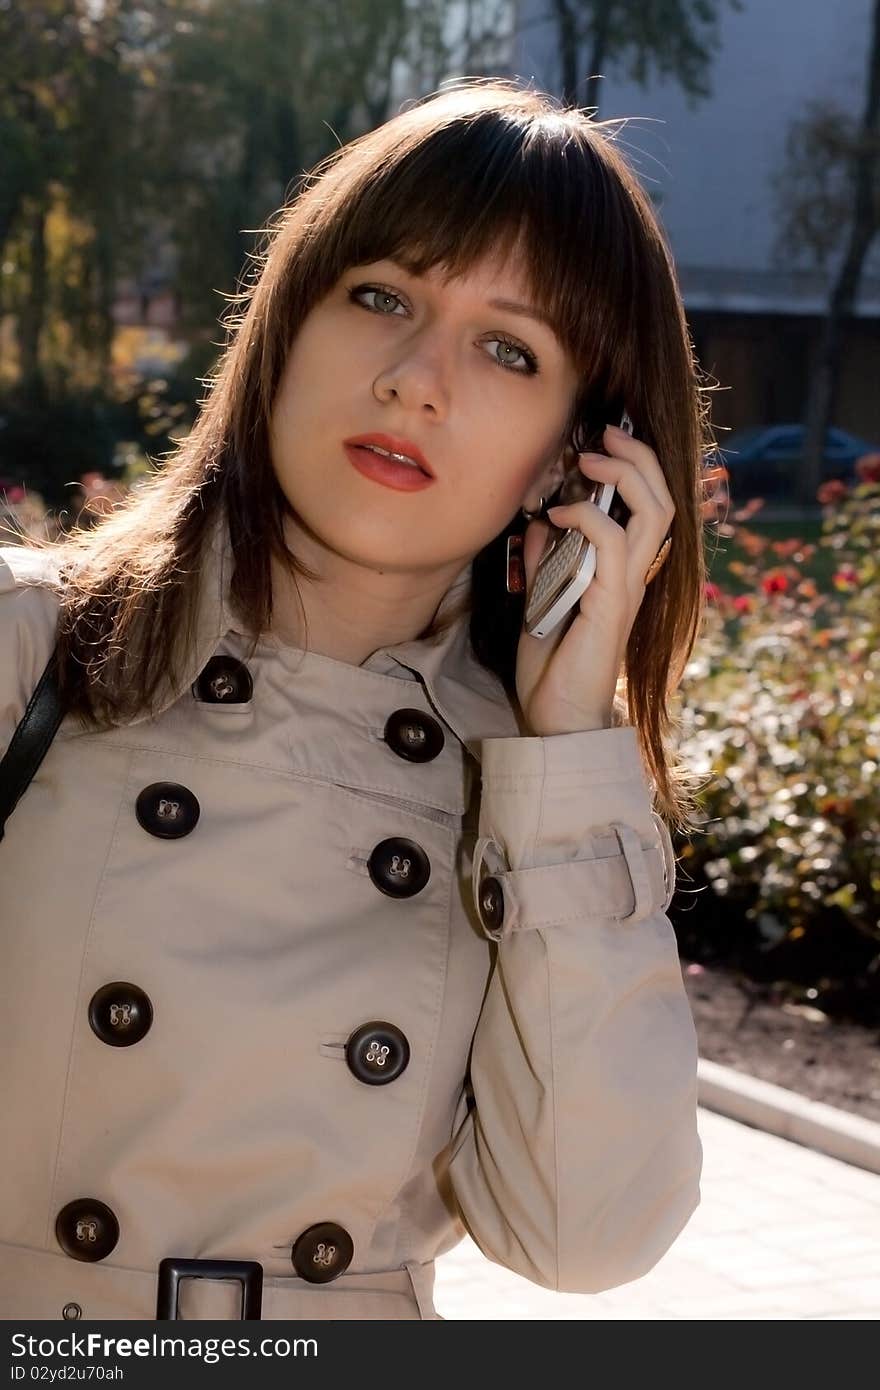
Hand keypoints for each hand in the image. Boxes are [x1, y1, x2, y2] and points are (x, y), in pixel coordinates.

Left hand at [515, 424, 674, 736]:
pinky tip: (556, 513)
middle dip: (638, 456)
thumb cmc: (551, 663)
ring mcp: (628, 588)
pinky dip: (586, 517)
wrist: (555, 716)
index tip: (596, 441)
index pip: (649, 506)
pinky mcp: (611, 604)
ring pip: (654, 514)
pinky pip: (612, 545)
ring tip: (587, 457)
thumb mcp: (541, 596)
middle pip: (664, 499)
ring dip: (622, 475)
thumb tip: (541, 519)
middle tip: (603, 432)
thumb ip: (547, 558)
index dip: (633, 466)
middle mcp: (635, 575)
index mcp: (624, 570)